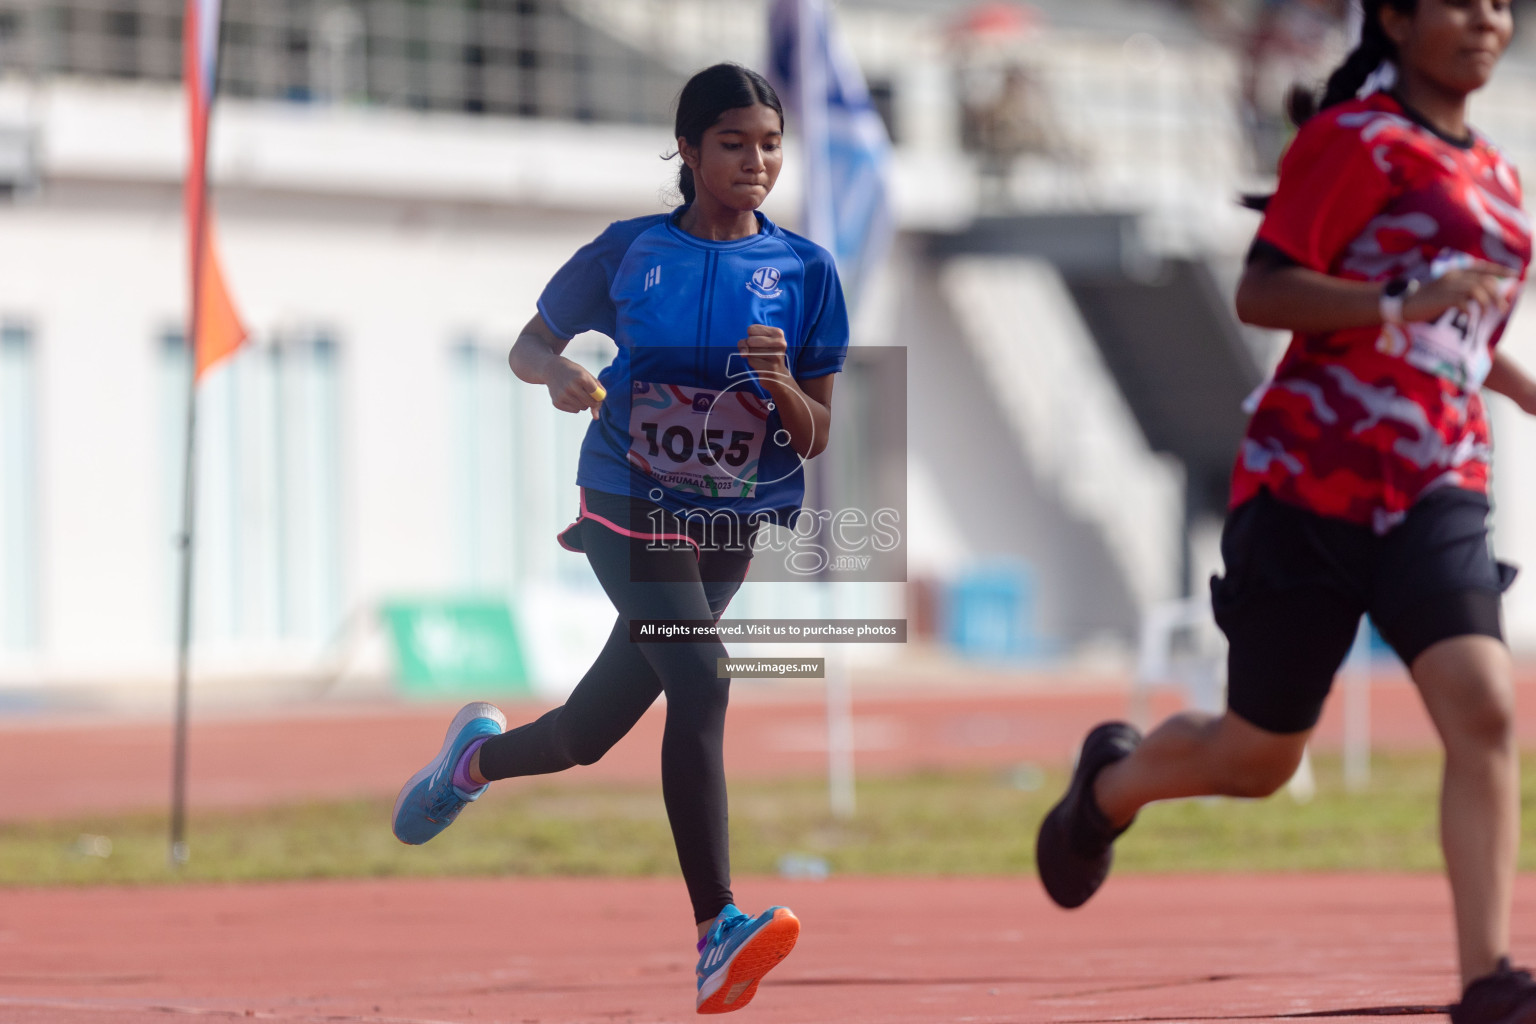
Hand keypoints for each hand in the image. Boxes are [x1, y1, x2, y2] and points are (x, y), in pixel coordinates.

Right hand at [544, 357, 603, 415]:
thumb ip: (598, 393)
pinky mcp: (557, 402)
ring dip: (583, 403)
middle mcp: (571, 386)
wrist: (552, 369)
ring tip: (576, 392)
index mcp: (581, 377)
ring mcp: (563, 395)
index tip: (593, 388)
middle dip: (591, 399)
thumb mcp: (588, 376)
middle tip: (585, 391)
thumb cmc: (574, 373)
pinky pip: (575, 410)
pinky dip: (575, 405)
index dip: (597, 393)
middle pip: (590, 403)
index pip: (596, 393)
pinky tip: (569, 396)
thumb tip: (596, 417)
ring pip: (583, 408)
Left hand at [738, 324, 788, 379]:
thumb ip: (745, 342)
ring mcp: (776, 355)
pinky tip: (761, 365)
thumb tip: (743, 354)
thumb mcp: (757, 342)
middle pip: (750, 340)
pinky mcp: (771, 367)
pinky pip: (752, 361)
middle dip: (749, 346)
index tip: (758, 343)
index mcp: (778, 333)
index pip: (751, 329)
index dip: (750, 336)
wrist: (777, 373)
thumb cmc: (765, 354)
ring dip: (751, 356)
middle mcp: (780, 343)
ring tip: (761, 358)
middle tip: (759, 352)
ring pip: (750, 351)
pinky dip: (752, 363)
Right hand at [1403, 262, 1517, 322]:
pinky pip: (1464, 302)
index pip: (1482, 267)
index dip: (1499, 270)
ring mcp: (1447, 286)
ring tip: (1486, 315)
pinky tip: (1470, 317)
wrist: (1401, 304)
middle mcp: (1453, 276)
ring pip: (1477, 290)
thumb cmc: (1424, 302)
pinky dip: (1471, 310)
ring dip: (1486, 303)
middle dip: (1497, 295)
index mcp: (1454, 272)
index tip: (1514, 274)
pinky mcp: (1441, 299)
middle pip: (1484, 281)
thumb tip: (1482, 297)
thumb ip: (1460, 290)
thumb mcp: (1444, 292)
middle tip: (1501, 309)